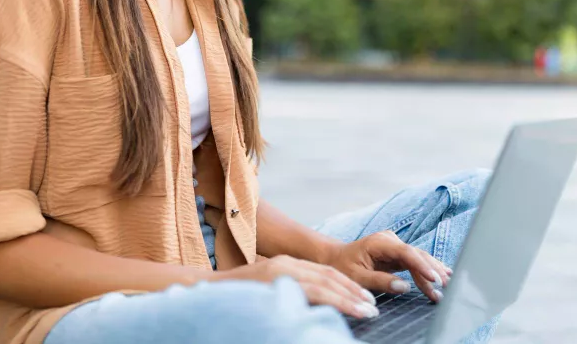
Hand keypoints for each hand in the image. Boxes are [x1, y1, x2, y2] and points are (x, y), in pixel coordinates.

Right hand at [215, 255, 380, 318]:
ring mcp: (279, 272)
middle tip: (373, 306)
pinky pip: (309, 292)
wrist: (203, 291)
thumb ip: (289, 294)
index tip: (365, 299)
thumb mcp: (267, 292)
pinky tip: (345, 310)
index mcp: (285, 265)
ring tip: (368, 311)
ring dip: (349, 299)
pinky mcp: (274, 282)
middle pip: (328, 276)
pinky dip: (331, 301)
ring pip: (323, 284)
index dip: (347, 286)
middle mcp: (285, 264)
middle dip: (353, 292)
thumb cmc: (235, 298)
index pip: (324, 273)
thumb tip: (312, 307)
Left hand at [322, 230, 451, 302]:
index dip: (422, 265)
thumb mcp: (357, 276)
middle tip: (444, 287)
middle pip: (416, 254)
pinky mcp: (396, 253)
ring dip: (432, 271)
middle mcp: (389, 240)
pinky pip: (414, 261)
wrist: (335, 257)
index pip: (406, 252)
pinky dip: (426, 270)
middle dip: (431, 271)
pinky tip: (442, 274)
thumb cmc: (342, 266)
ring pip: (418, 257)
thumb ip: (380, 281)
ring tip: (446, 285)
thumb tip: (404, 287)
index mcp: (379, 243)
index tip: (435, 278)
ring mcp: (394, 245)